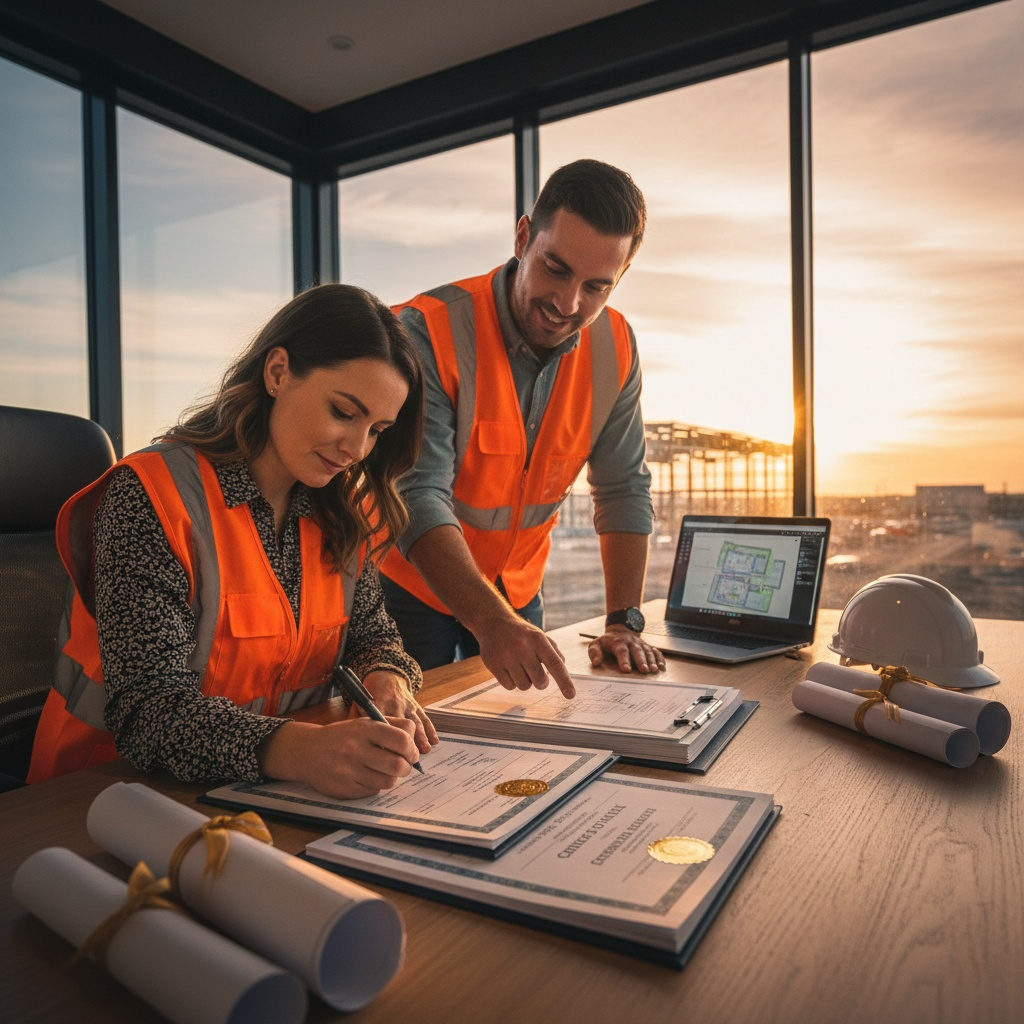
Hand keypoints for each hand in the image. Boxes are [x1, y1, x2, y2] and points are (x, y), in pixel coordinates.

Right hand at [258, 717, 419, 798]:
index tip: (411, 753)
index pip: (401, 740)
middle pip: (398, 765)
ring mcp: (349, 771)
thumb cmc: (342, 736)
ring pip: (387, 781)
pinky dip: (375, 785)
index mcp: (364, 729)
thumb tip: (415, 739)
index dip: (412, 749)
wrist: (307, 752)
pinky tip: (367, 777)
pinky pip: (372, 791)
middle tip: (403, 765)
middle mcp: (356, 749)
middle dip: (406, 767)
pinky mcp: (345, 789)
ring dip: (391, 777)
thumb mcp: (364, 723)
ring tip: (385, 771)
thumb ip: (392, 726)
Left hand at [361, 670, 439, 753]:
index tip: (386, 753)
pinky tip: (434, 741)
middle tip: (409, 758)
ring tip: (424, 749)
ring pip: (415, 721)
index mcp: (378, 704)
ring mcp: (407, 705)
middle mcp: (394, 705)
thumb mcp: (359, 703)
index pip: (382, 722)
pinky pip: (424, 718)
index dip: (385, 737)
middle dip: (406, 741)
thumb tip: (351, 741)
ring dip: (421, 736)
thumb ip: (355, 719)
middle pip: (401, 724)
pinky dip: (430, 729)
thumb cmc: (370, 694)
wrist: (385, 676)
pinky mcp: (416, 706)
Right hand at [477, 614, 575, 698]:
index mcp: (538, 639)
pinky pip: (510, 687)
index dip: (564, 681)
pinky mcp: (494, 665)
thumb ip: (555, 653)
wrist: (494, 623)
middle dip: (541, 682)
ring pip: (524, 686)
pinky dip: (512, 681)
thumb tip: (563, 671)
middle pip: (540, 681)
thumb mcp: (540, 636)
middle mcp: (522, 647)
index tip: (571, 695)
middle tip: (535, 672)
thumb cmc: (522, 634)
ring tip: (519, 666)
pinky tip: (508, 668)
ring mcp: (506, 656)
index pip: (555, 663)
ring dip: (525, 681)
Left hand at [588, 625, 665, 673]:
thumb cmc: (607, 642)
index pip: (621, 651)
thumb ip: (594, 653)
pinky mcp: (647, 646)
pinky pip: (655, 651)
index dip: (624, 660)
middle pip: (637, 651)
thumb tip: (596, 663)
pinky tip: (662, 666)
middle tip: (644, 670)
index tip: (626, 670)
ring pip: (647, 651)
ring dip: (652, 660)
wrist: (620, 630)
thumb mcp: (596, 644)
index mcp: (617, 642)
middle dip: (641, 661)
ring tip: (654, 670)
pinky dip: (659, 658)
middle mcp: (631, 642)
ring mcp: (640, 644)